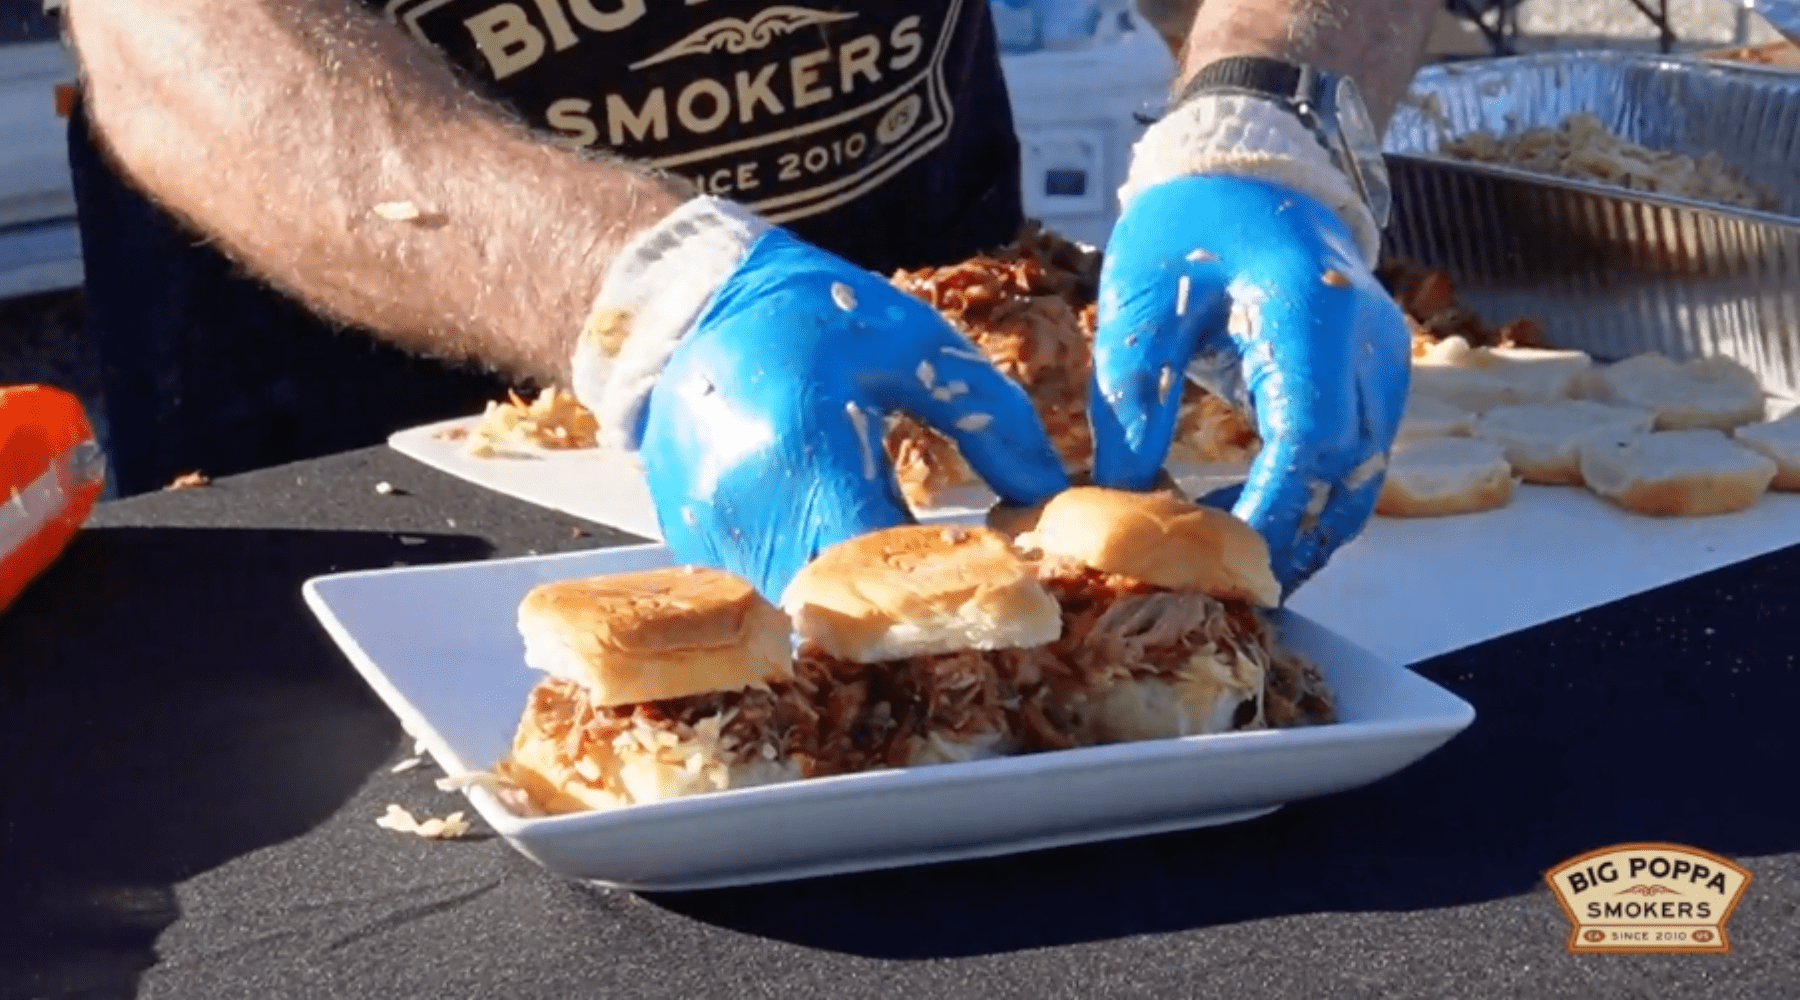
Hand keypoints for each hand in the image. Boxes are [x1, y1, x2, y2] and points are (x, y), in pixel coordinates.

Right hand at [636, 229, 1068, 599]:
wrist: (694, 302)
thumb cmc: (814, 315)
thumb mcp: (914, 344)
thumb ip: (989, 419)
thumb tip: (1050, 492)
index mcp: (807, 446)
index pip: (889, 558)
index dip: (950, 585)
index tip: (1008, 590)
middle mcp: (749, 503)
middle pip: (844, 604)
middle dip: (907, 608)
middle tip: (961, 597)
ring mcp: (710, 529)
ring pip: (803, 605)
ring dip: (858, 602)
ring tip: (907, 576)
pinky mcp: (691, 540)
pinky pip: (765, 588)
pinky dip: (813, 582)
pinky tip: (846, 552)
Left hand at [1088, 175, 1409, 595]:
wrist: (1253, 171)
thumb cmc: (1189, 226)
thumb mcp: (1140, 303)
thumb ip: (1132, 399)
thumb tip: (1119, 501)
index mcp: (1310, 311)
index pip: (1308, 436)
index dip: (1270, 510)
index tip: (1222, 563)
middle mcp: (1369, 340)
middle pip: (1348, 471)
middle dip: (1289, 539)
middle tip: (1225, 590)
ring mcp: (1387, 360)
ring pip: (1365, 477)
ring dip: (1309, 532)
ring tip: (1240, 574)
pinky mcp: (1381, 376)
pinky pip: (1363, 459)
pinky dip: (1319, 502)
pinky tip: (1263, 529)